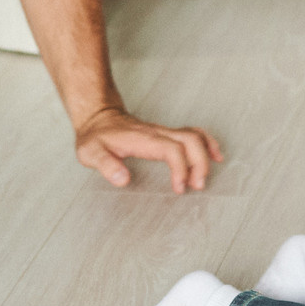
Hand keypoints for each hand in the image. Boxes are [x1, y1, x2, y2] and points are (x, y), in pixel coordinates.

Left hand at [75, 105, 224, 191]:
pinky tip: (213, 155)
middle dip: (200, 164)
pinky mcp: (167, 133)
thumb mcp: (90, 152)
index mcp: (143, 139)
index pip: (172, 150)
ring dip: (205, 155)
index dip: (181, 169)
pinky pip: (193, 134)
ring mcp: (164, 131)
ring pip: (195, 136)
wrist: (99, 118)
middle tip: (198, 186)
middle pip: (191, 141)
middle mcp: (157, 133)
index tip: (179, 188)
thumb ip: (105, 165)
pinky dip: (207, 144)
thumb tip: (122, 179)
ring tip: (205, 176)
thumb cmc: (96, 137)